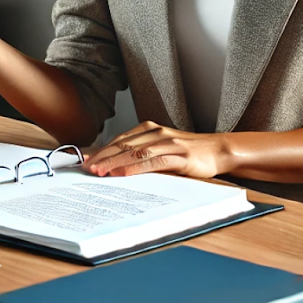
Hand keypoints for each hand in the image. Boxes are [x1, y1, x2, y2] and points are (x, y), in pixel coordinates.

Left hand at [85, 122, 236, 179]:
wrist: (216, 150)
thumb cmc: (188, 152)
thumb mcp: (162, 149)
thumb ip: (142, 154)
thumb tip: (115, 166)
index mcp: (150, 129)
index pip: (120, 139)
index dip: (102, 150)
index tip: (86, 160)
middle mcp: (156, 133)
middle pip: (123, 145)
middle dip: (103, 157)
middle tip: (87, 168)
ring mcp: (167, 143)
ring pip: (135, 152)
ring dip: (115, 162)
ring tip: (99, 171)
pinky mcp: (178, 156)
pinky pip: (153, 161)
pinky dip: (136, 167)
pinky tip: (124, 173)